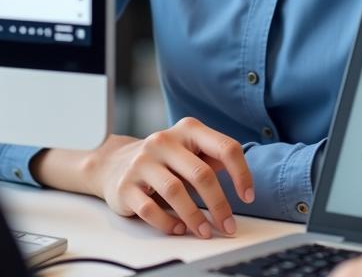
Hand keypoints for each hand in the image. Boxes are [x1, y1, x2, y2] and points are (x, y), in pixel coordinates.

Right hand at [83, 118, 253, 237]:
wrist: (114, 163)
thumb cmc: (162, 161)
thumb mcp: (189, 152)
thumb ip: (213, 158)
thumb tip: (243, 178)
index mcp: (187, 130)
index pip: (224, 146)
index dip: (241, 174)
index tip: (248, 197)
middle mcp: (164, 141)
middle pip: (201, 173)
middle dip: (219, 204)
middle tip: (228, 226)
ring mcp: (142, 162)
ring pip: (175, 191)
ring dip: (194, 217)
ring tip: (205, 231)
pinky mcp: (125, 185)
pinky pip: (150, 209)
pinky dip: (167, 223)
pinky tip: (178, 228)